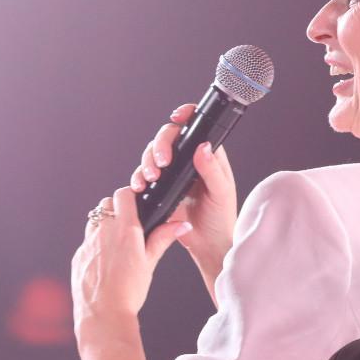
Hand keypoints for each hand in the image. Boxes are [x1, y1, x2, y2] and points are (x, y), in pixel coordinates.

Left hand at [72, 186, 183, 330]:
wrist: (104, 315)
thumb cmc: (129, 292)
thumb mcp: (150, 263)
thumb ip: (163, 239)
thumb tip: (181, 225)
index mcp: (124, 229)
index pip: (122, 195)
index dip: (129, 195)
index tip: (136, 202)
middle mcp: (103, 232)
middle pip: (106, 205)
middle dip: (116, 209)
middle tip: (128, 224)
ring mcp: (87, 244)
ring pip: (94, 221)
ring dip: (104, 225)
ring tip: (116, 243)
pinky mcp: (78, 257)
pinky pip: (87, 242)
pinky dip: (95, 245)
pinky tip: (105, 262)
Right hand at [128, 103, 237, 269]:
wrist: (208, 244)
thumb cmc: (221, 218)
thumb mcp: (221, 193)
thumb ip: (212, 170)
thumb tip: (204, 147)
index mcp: (207, 155)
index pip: (195, 127)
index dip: (186, 116)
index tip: (177, 117)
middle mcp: (188, 160)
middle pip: (168, 138)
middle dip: (159, 146)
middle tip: (162, 162)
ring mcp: (172, 173)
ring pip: (152, 155)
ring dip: (147, 162)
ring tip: (151, 177)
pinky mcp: (160, 188)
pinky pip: (144, 176)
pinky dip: (139, 178)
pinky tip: (140, 185)